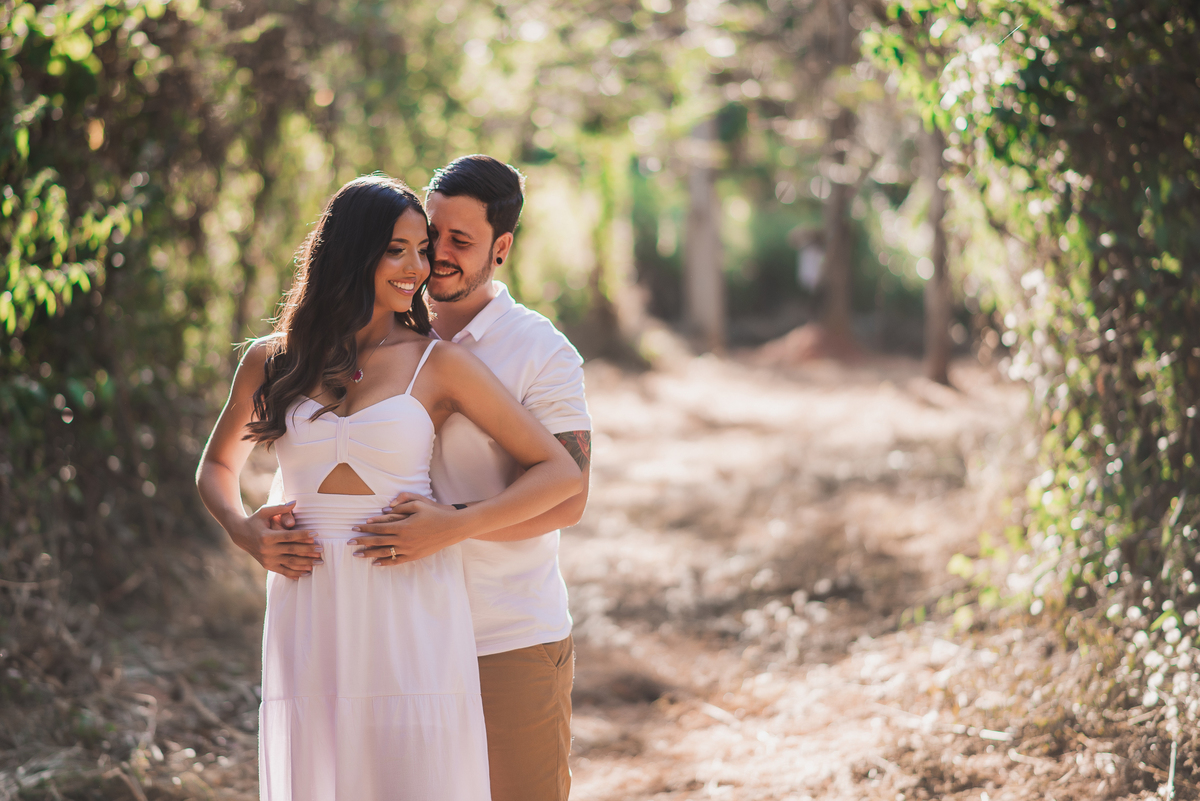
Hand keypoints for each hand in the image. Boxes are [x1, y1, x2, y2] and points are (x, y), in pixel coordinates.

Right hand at [230, 501, 321, 579]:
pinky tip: (307, 572)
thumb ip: (280, 508)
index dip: (302, 535)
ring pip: (289, 563)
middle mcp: (266, 550)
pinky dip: (296, 573)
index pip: (288, 537)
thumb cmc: (256, 520)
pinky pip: (284, 571)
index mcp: (266, 537)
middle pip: (291, 551)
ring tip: (319, 562)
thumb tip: (295, 502)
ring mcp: (267, 560)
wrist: (241, 535)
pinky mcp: (268, 566)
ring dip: (306, 563)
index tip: (315, 534)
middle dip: (308, 550)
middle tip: (322, 550)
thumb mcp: (264, 511)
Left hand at [349, 495, 469, 565]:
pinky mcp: (415, 556)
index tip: (354, 528)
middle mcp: (404, 539)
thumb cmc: (435, 513)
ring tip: (356, 555)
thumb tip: (384, 511)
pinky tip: (375, 563)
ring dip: (369, 554)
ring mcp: (409, 549)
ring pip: (384, 553)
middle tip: (348, 543)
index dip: (365, 528)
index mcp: (403, 526)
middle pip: (378, 541)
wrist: (451, 528)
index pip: (379, 528)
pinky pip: (397, 561)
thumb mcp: (418, 504)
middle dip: (362, 541)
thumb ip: (400, 507)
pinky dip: (385, 562)